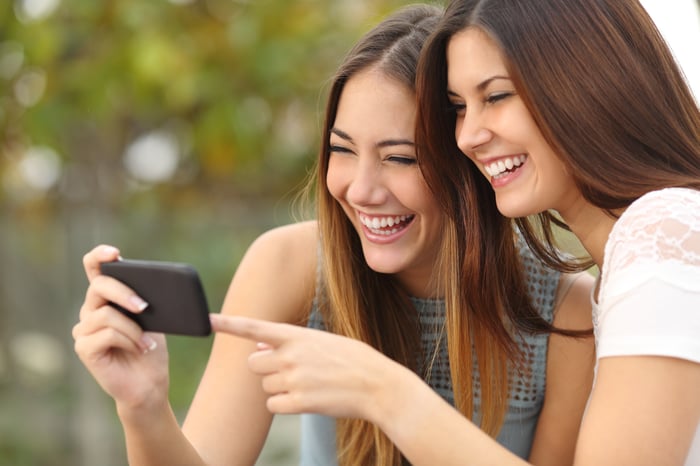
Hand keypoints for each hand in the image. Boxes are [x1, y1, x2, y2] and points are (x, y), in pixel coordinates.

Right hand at [72, 245, 168, 410]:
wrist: (149, 383)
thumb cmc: (151, 348)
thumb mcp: (155, 318)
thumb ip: (147, 299)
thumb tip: (161, 285)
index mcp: (107, 297)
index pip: (94, 268)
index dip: (99, 256)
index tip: (115, 254)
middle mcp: (90, 310)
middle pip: (99, 286)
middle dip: (124, 293)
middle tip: (145, 307)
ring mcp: (84, 329)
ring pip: (106, 313)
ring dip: (133, 328)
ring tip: (146, 342)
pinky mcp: (84, 348)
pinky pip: (105, 333)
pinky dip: (128, 340)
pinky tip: (139, 349)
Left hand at [211, 314, 404, 421]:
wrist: (378, 385)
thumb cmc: (352, 360)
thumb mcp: (322, 341)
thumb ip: (289, 341)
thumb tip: (259, 343)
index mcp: (297, 335)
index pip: (255, 327)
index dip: (229, 324)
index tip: (207, 320)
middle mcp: (291, 355)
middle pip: (254, 363)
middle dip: (266, 368)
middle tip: (290, 370)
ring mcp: (294, 379)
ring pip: (264, 386)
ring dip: (279, 387)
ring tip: (309, 383)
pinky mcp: (299, 403)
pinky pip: (273, 405)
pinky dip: (285, 405)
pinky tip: (308, 398)